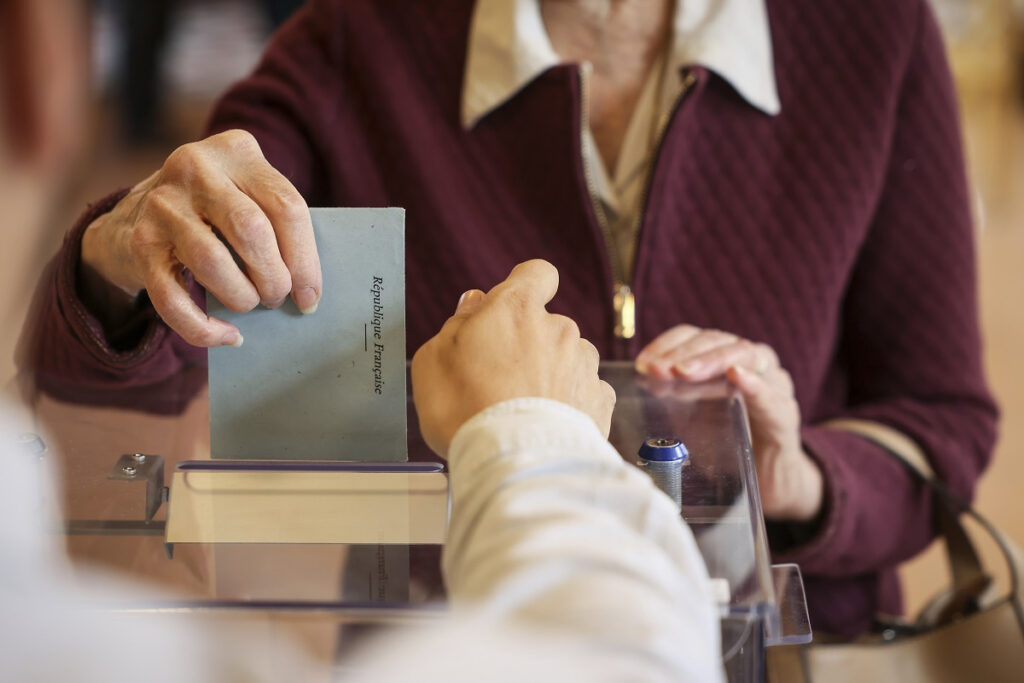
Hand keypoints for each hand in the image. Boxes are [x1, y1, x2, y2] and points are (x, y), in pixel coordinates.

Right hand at [80, 129, 321, 346]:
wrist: (135, 212)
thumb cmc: (216, 211)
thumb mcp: (248, 194)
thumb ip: (277, 223)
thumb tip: (308, 291)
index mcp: (236, 151)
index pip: (286, 206)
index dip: (306, 260)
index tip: (310, 295)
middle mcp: (195, 168)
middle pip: (251, 230)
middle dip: (274, 278)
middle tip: (277, 297)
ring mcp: (162, 204)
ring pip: (212, 261)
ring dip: (241, 297)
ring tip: (251, 304)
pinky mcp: (138, 243)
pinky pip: (173, 298)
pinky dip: (204, 328)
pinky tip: (227, 335)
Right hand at [411, 260, 615, 457]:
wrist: (513, 464)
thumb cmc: (464, 408)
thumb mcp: (433, 359)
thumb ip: (457, 324)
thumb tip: (474, 306)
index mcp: (517, 308)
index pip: (536, 273)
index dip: (524, 287)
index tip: (509, 309)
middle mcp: (559, 329)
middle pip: (547, 324)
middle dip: (528, 344)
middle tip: (498, 379)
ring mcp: (584, 365)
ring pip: (568, 359)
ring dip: (551, 374)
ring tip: (523, 409)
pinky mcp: (600, 401)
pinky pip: (584, 393)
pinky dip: (569, 404)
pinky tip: (546, 425)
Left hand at [636, 325, 822, 520]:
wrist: (771, 480)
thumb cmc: (728, 442)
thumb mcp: (692, 417)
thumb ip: (671, 399)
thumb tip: (632, 391)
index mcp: (725, 359)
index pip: (694, 337)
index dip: (667, 344)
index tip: (642, 363)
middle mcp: (753, 363)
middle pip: (718, 340)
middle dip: (684, 353)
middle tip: (658, 369)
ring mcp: (774, 385)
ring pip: (747, 355)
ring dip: (712, 360)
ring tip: (683, 371)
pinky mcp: (785, 416)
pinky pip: (773, 395)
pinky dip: (755, 383)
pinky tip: (736, 376)